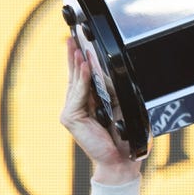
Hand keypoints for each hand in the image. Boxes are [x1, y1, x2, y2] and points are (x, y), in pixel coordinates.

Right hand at [60, 37, 140, 183]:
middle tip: (71, 36)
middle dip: (73, 55)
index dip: (81, 60)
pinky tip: (83, 67)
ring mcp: (71, 112)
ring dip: (77, 64)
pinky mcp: (70, 117)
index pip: (83, 77)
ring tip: (77, 47)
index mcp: (89, 102)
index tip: (81, 42)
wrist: (122, 158)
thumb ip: (110, 90)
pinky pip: (78, 94)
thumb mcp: (119, 106)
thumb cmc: (123, 135)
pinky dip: (81, 79)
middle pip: (74, 76)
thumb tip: (107, 72)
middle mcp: (78, 105)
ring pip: (75, 83)